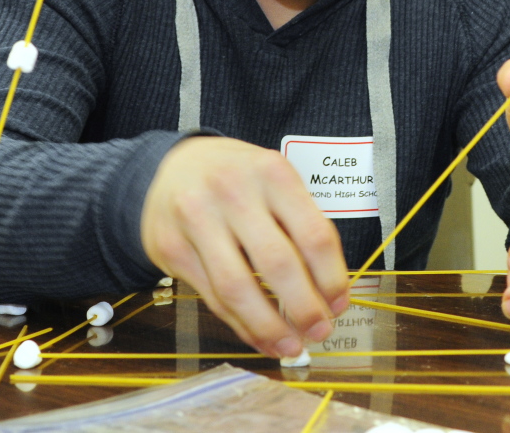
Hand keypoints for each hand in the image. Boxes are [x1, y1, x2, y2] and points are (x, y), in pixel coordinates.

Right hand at [141, 136, 349, 356]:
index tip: (339, 303)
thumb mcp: (274, 180)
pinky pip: (212, 297)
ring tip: (290, 345)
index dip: (332, 279)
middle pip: (277, 263)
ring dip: (269, 327)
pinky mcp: (171, 246)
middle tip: (319, 330)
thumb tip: (328, 292)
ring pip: (237, 288)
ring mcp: (196, 218)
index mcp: (271, 172)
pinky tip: (258, 334)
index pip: (314, 235)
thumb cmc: (236, 178)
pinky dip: (240, 324)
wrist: (176, 164)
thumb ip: (300, 223)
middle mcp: (232, 191)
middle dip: (304, 308)